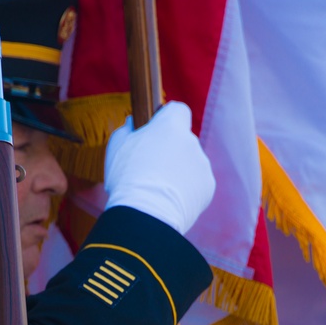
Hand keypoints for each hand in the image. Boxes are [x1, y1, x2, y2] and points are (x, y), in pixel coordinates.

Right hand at [103, 101, 214, 233]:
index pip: (178, 109)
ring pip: (189, 164)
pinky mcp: (208, 187)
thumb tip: (134, 124)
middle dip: (170, 151)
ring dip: (178, 172)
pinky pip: (196, 184)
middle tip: (149, 169)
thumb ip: (128, 129)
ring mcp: (202, 164)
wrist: (146, 214)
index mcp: (171, 125)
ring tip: (157, 190)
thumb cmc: (127, 178)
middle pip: (182, 141)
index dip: (167, 119)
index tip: (155, 131)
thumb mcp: (117, 145)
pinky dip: (186, 191)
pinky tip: (168, 201)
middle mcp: (191, 141)